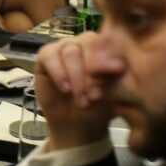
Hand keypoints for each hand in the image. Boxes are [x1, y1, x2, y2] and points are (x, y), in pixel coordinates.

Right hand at [34, 32, 124, 151]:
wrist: (77, 123)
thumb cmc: (100, 106)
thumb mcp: (114, 94)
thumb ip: (116, 78)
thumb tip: (120, 65)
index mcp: (107, 46)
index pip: (110, 42)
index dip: (110, 58)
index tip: (116, 73)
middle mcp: (86, 42)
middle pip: (89, 43)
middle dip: (92, 71)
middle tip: (95, 96)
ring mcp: (65, 46)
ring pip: (71, 52)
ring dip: (76, 77)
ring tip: (81, 100)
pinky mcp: (46, 55)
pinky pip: (50, 56)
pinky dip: (58, 73)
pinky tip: (65, 89)